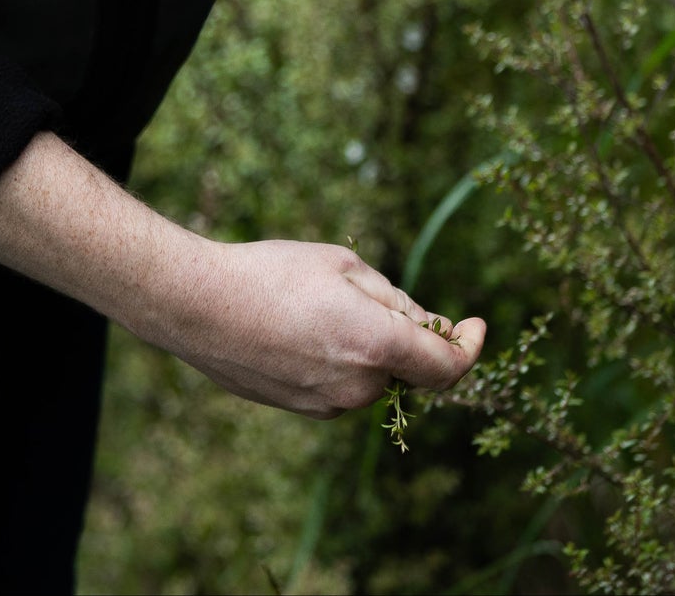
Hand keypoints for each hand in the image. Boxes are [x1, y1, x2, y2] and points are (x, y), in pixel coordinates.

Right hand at [144, 239, 485, 418]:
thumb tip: (423, 324)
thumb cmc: (272, 273)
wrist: (198, 305)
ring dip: (365, 345)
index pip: (447, 366)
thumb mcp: (342, 266)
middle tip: (364, 291)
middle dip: (401, 332)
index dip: (469, 346)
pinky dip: (337, 359)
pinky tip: (297, 326)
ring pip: (369, 374)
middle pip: (403, 365)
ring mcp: (327, 405)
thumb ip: (393, 299)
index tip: (476, 325)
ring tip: (315, 303)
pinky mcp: (299, 409)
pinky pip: (338, 385)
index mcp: (376, 346)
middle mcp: (357, 387)